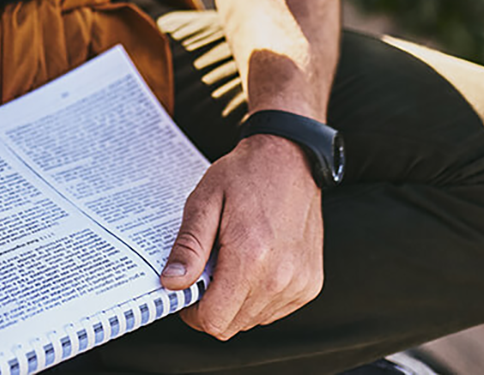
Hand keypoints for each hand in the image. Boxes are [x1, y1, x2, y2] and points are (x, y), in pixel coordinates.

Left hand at [161, 133, 323, 339]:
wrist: (291, 158)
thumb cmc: (246, 175)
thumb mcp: (204, 201)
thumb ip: (189, 246)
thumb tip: (172, 283)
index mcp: (251, 258)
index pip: (213, 321)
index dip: (192, 311)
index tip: (189, 289)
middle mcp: (280, 277)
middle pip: (231, 325)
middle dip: (213, 304)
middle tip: (211, 268)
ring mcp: (300, 283)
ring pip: (252, 320)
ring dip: (236, 300)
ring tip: (236, 260)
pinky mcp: (311, 283)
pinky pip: (273, 310)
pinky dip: (259, 295)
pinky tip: (257, 264)